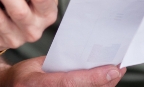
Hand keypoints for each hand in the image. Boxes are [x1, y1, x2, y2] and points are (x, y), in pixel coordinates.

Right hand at [0, 57, 124, 86]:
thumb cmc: (24, 76)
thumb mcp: (38, 64)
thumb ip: (62, 65)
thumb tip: (89, 59)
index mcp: (37, 84)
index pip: (71, 82)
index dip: (95, 77)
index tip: (114, 69)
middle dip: (105, 83)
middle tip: (119, 69)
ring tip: (113, 75)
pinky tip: (103, 83)